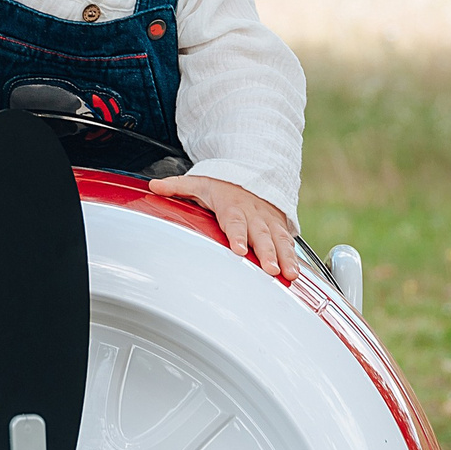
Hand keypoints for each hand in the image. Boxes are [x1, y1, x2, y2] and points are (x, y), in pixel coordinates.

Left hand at [147, 174, 297, 282]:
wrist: (250, 175)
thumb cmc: (221, 185)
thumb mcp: (198, 182)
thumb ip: (177, 187)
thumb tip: (154, 186)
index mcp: (232, 205)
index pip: (234, 221)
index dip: (238, 235)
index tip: (240, 249)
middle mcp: (253, 214)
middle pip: (261, 234)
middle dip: (267, 252)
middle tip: (270, 269)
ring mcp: (268, 220)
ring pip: (279, 239)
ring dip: (285, 257)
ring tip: (289, 275)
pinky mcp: (279, 226)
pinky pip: (288, 242)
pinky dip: (294, 257)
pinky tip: (296, 274)